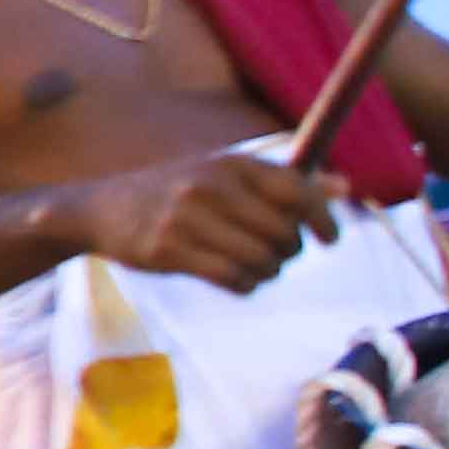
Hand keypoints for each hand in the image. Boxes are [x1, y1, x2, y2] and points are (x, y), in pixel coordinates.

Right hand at [64, 150, 344, 293]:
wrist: (102, 208)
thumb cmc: (175, 191)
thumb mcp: (227, 174)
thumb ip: (283, 181)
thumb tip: (345, 187)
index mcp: (231, 163)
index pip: (296, 190)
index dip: (322, 218)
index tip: (331, 239)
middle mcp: (211, 186)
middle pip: (282, 233)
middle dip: (289, 251)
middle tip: (277, 254)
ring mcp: (187, 219)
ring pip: (260, 260)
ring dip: (268, 272)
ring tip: (256, 268)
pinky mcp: (170, 251)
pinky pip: (231, 279)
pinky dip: (245, 285)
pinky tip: (238, 279)